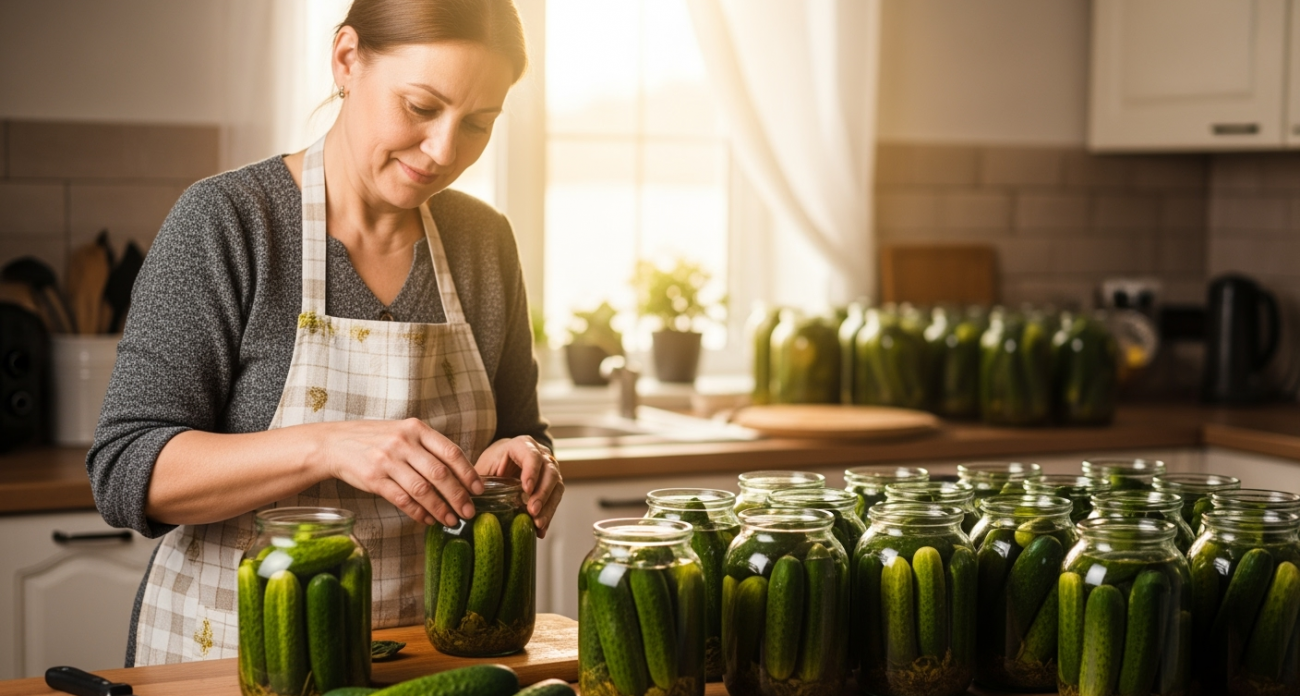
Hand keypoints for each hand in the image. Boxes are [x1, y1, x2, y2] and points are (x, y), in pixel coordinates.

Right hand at [318, 418, 484, 526]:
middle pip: (440, 474)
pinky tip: (428, 519)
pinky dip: (419, 513)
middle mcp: (403, 442)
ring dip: (441, 508)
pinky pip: (403, 500)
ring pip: (423, 490)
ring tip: (452, 520)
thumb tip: (460, 473)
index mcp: (416, 428)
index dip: (468, 473)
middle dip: (459, 496)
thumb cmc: (376, 439)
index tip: (479, 490)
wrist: (335, 443)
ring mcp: (388, 460)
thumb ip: (428, 447)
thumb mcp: (403, 432)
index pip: (451, 452)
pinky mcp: (374, 479)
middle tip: (469, 511)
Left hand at [476, 436, 563, 537]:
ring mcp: (549, 469)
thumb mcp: (483, 468)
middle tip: (532, 510)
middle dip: (542, 492)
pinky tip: (540, 529)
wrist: (503, 462)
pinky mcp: (552, 484)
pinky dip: (548, 515)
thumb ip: (478, 480)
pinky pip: (555, 499)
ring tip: (537, 523)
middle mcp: (540, 454)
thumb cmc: (492, 463)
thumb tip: (466, 501)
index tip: (526, 489)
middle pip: (549, 470)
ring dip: (548, 505)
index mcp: (521, 445)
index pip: (532, 455)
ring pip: (556, 485)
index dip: (531, 471)